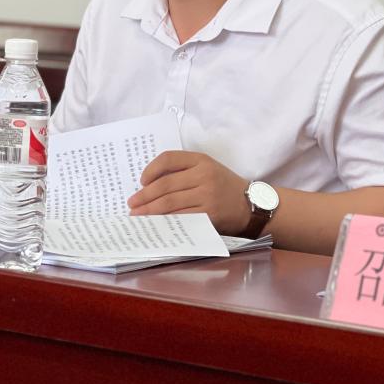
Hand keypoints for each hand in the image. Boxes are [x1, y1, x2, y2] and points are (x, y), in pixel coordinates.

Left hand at [127, 151, 251, 234]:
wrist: (251, 206)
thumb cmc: (224, 188)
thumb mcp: (208, 169)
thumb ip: (184, 172)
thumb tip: (149, 186)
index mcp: (201, 160)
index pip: (168, 159)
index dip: (150, 169)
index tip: (141, 181)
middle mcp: (203, 174)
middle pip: (165, 184)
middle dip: (144, 196)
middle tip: (132, 204)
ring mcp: (207, 195)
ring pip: (169, 202)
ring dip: (149, 210)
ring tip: (137, 215)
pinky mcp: (209, 214)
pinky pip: (180, 217)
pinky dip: (164, 221)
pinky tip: (155, 224)